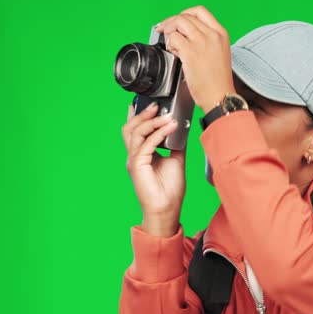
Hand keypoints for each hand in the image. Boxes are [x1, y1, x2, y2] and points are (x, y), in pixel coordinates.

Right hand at [122, 102, 184, 236]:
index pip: (135, 131)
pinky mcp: (137, 165)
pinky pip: (146, 144)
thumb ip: (175, 145)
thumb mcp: (175, 160)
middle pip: (131, 128)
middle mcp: (135, 156)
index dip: (138, 116)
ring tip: (167, 116)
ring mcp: (134, 160)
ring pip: (136, 133)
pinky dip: (159, 133)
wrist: (166, 209)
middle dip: (143, 114)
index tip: (150, 104)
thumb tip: (182, 129)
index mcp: (141, 155)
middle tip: (157, 105)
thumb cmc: (169, 190)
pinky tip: (170, 127)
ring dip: (153, 121)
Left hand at [156, 6, 235, 113]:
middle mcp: (212, 35)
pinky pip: (173, 39)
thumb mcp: (219, 53)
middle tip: (166, 31)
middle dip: (171, 23)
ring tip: (172, 46)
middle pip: (186, 16)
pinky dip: (170, 45)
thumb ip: (206, 40)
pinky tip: (175, 54)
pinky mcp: (190, 52)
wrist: (220, 96)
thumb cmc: (218, 81)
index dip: (185, 14)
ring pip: (178, 24)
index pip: (200, 11)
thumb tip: (186, 35)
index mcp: (221, 34)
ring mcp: (201, 42)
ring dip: (170, 32)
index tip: (178, 22)